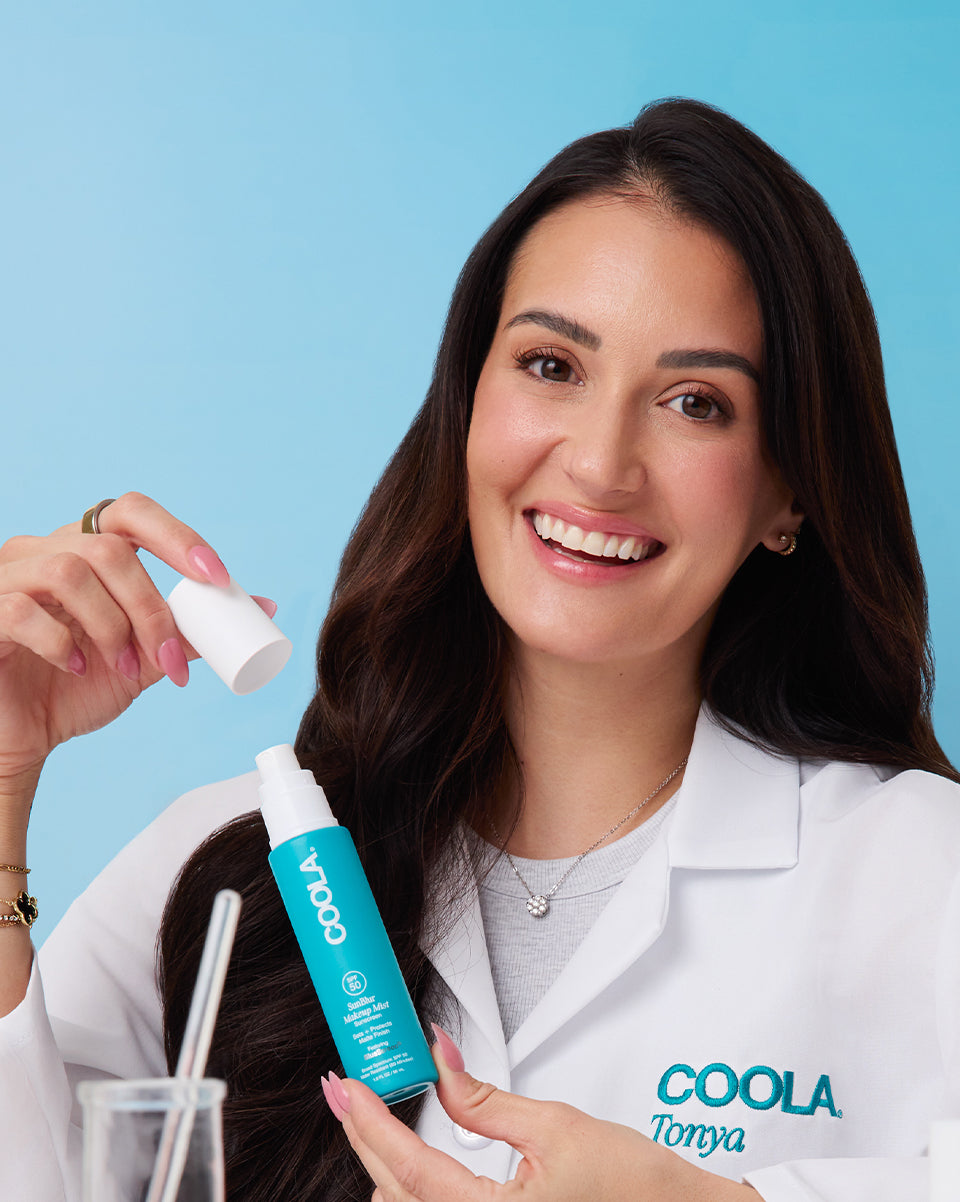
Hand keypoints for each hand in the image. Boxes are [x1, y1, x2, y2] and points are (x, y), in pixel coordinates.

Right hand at [0, 492, 270, 805]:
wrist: (22, 735)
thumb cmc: (77, 687)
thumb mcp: (145, 659)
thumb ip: (192, 631)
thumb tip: (262, 607)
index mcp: (88, 548)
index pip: (133, 512)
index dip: (178, 536)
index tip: (217, 577)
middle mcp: (45, 549)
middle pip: (110, 550)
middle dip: (151, 608)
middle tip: (170, 658)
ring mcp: (8, 576)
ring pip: (69, 572)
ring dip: (111, 627)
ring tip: (123, 668)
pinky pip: (20, 609)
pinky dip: (60, 641)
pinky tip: (78, 669)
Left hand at [324, 1027, 755, 1201]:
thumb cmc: (637, 1188)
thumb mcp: (555, 1126)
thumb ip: (484, 1101)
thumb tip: (440, 1063)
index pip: (407, 1166)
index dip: (367, 1121)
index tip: (344, 1087)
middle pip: (395, 1195)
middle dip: (366, 1139)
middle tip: (348, 1093)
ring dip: (386, 1168)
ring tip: (376, 1118)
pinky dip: (414, 1192)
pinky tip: (411, 1162)